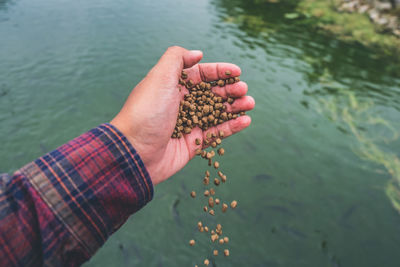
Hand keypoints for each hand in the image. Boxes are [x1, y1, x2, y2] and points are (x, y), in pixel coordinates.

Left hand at [110, 46, 254, 184]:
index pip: (200, 74)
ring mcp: (187, 124)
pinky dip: (231, 127)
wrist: (134, 153)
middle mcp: (180, 104)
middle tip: (244, 90)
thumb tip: (197, 53)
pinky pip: (215, 133)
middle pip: (211, 93)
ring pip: (216, 113)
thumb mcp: (159, 77)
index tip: (236, 71)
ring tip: (249, 104)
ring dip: (234, 107)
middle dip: (230, 90)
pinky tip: (245, 120)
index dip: (219, 71)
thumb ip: (177, 59)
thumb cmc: (146, 112)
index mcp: (172, 86)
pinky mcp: (192, 144)